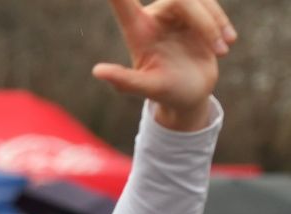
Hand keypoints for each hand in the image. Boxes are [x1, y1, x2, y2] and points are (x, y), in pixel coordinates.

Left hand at [92, 0, 234, 130]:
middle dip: (204, 21)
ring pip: (198, 0)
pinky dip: (221, 22)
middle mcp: (154, 16)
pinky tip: (228, 43)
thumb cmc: (165, 92)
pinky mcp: (195, 13)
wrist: (189, 94)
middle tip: (221, 49)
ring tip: (223, 51)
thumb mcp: (147, 88)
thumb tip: (97, 71)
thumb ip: (124, 81)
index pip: (123, 2)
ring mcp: (176, 13)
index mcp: (137, 31)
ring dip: (214, 25)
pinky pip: (210, 4)